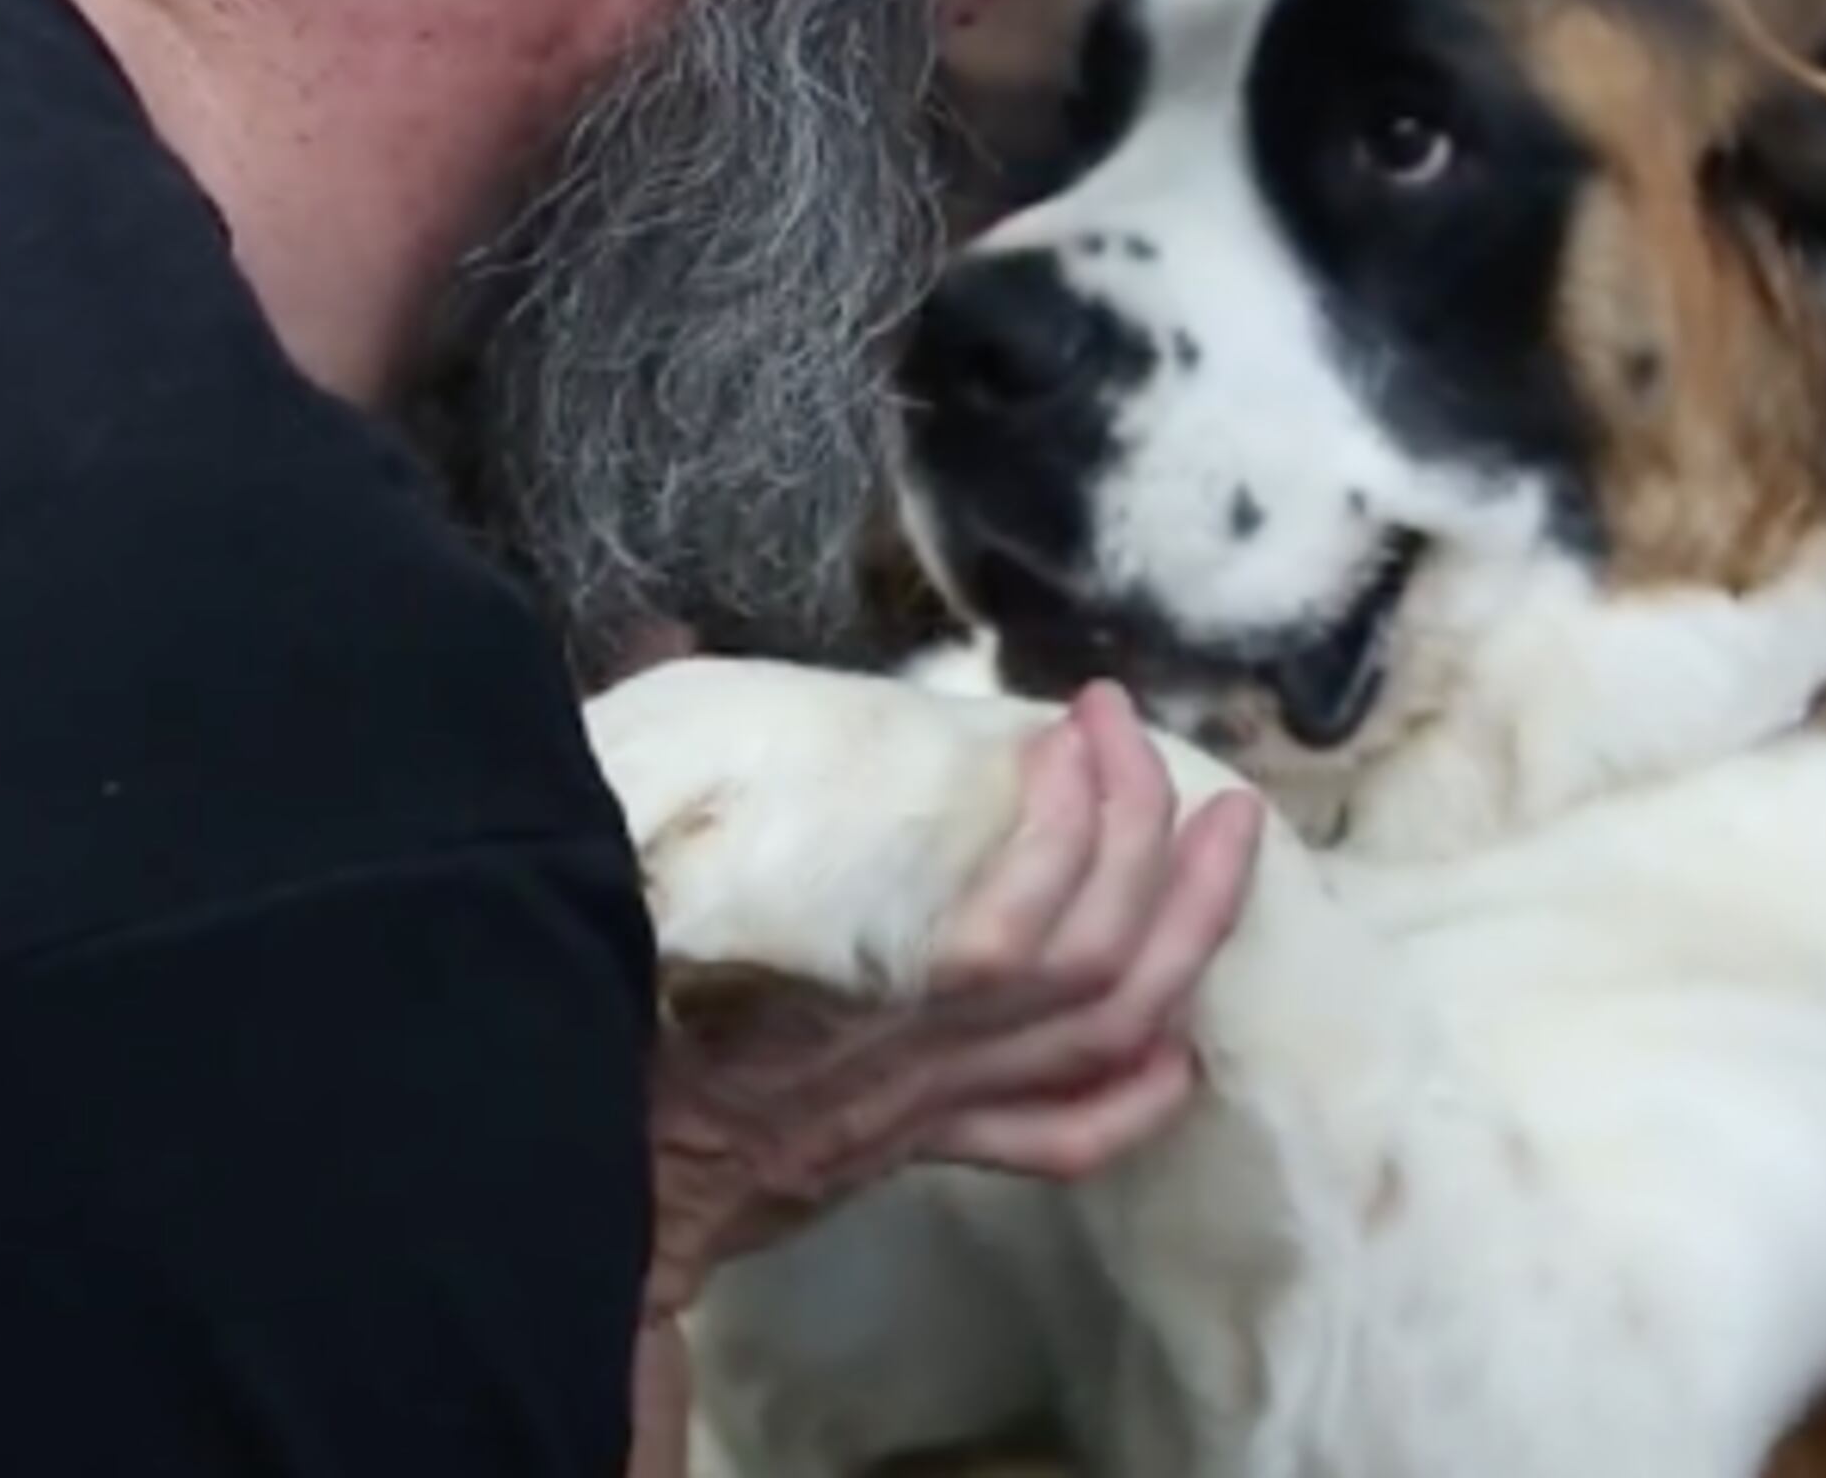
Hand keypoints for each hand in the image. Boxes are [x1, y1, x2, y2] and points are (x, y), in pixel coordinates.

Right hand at [639, 683, 1263, 1319]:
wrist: (597, 1198)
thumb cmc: (601, 1033)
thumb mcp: (614, 889)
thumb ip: (643, 763)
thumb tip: (660, 626)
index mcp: (847, 1002)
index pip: (1004, 935)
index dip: (1064, 826)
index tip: (1061, 730)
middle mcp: (920, 1062)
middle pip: (1091, 967)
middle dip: (1145, 837)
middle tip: (1139, 731)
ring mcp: (938, 1112)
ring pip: (1110, 1037)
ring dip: (1191, 930)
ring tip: (1228, 831)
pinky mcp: (933, 1152)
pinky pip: (1067, 1139)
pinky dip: (1143, 1087)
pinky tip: (1184, 1033)